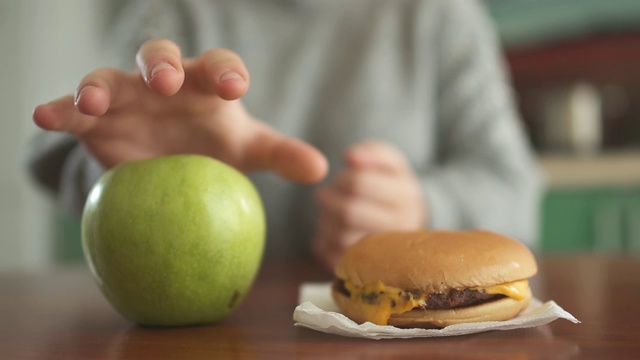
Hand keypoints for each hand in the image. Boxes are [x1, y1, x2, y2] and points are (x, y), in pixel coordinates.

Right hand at [32, 39, 326, 183]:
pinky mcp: (97, 120)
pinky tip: (43, 114)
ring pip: (108, 77)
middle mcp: (165, 83)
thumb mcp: (248, 151)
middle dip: (162, 63)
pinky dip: (59, 109)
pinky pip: (73, 109)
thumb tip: (323, 168)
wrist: (171, 167)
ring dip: (99, 83)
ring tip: (94, 100)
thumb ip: (281, 153)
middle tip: (166, 81)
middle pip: (160, 57)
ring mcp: (127, 97)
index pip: (219, 66)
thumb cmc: (214, 150)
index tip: (235, 88)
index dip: (226, 71)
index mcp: (206, 83)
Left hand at [312, 140, 426, 269]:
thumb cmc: (391, 186)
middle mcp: (400, 226)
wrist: (407, 220)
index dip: (342, 178)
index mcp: (405, 196)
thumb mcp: (390, 162)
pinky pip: (332, 258)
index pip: (358, 184)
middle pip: (347, 212)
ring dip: (324, 221)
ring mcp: (385, 253)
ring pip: (339, 237)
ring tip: (328, 213)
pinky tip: (330, 231)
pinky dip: (323, 242)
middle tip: (326, 195)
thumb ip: (372, 153)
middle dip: (329, 200)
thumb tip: (351, 157)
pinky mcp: (364, 271)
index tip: (342, 178)